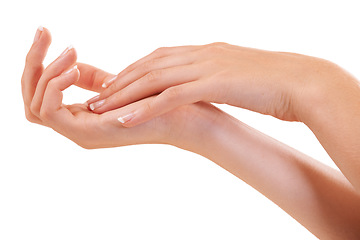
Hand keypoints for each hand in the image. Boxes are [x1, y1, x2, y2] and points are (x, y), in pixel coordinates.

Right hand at [22, 28, 225, 149]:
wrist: (190, 118)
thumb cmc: (165, 99)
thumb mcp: (126, 84)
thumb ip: (100, 79)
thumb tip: (80, 64)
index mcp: (86, 117)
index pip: (44, 93)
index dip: (41, 63)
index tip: (48, 34)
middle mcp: (79, 127)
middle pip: (31, 100)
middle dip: (32, 63)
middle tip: (42, 33)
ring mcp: (81, 133)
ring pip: (35, 105)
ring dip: (43, 71)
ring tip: (67, 50)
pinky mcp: (87, 134)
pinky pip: (50, 110)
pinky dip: (54, 85)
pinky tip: (72, 66)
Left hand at [86, 42, 331, 126]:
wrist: (300, 81)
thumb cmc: (271, 81)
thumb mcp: (235, 74)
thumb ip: (215, 73)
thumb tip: (205, 80)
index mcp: (204, 52)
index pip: (159, 58)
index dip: (133, 71)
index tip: (115, 84)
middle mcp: (200, 55)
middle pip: (148, 65)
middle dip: (120, 81)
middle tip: (96, 95)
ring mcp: (205, 67)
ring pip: (153, 79)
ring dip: (124, 94)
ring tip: (100, 108)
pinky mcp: (213, 85)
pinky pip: (171, 97)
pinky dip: (145, 108)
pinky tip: (125, 119)